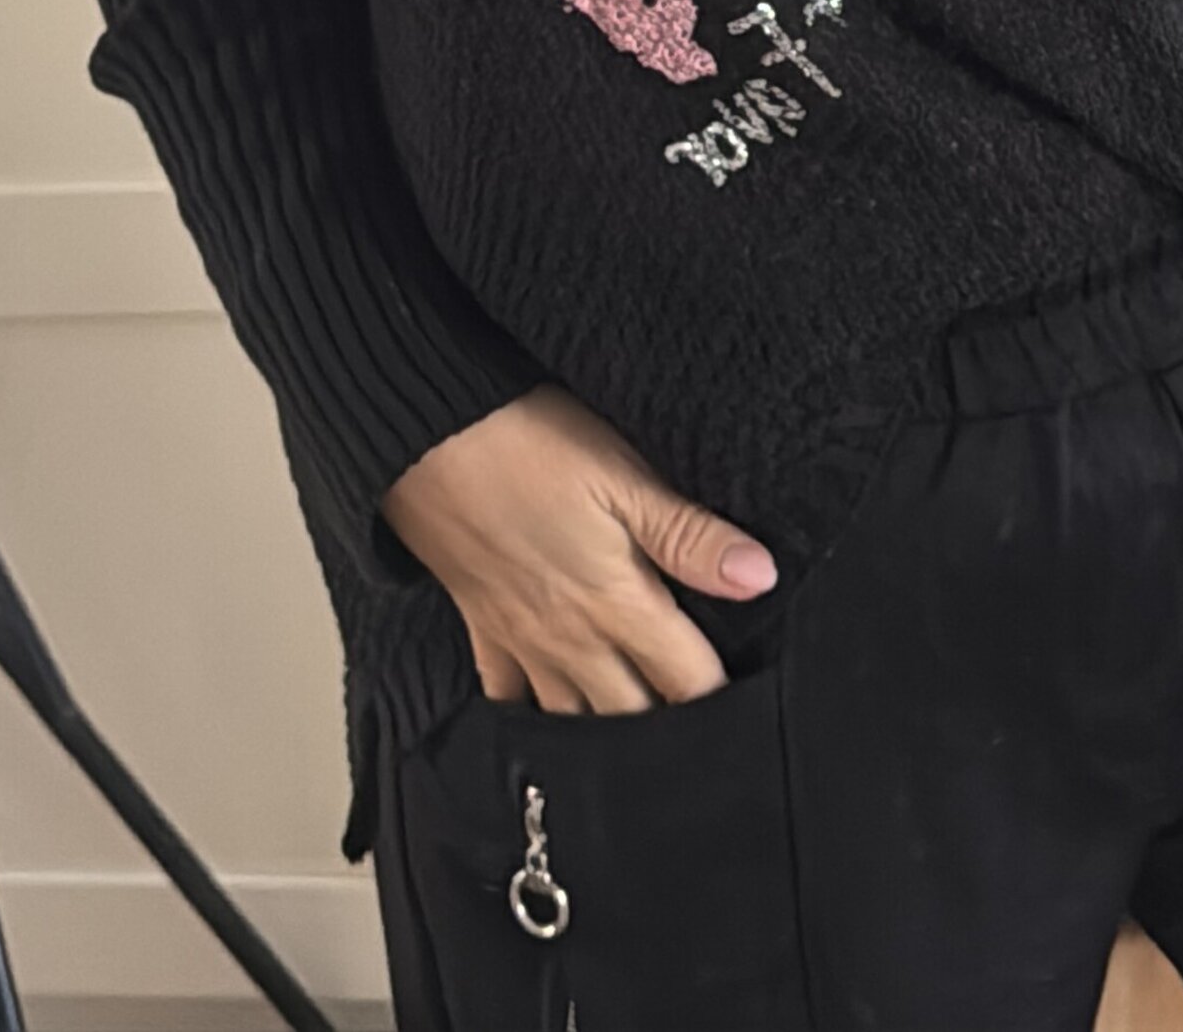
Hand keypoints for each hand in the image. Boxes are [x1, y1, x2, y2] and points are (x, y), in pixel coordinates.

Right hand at [381, 384, 777, 715]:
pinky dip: (532, 716)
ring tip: (641, 746)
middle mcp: (570, 638)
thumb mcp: (623, 477)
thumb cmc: (526, 443)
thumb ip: (689, 536)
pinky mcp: (482, 624)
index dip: (726, 700)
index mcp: (615, 603)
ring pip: (575, 720)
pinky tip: (547, 723)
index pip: (688, 680)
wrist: (423, 436)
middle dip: (673, 732)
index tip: (756, 713)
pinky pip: (508, 697)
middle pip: (635, 717)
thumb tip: (759, 577)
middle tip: (708, 741)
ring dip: (610, 735)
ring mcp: (521, 639)